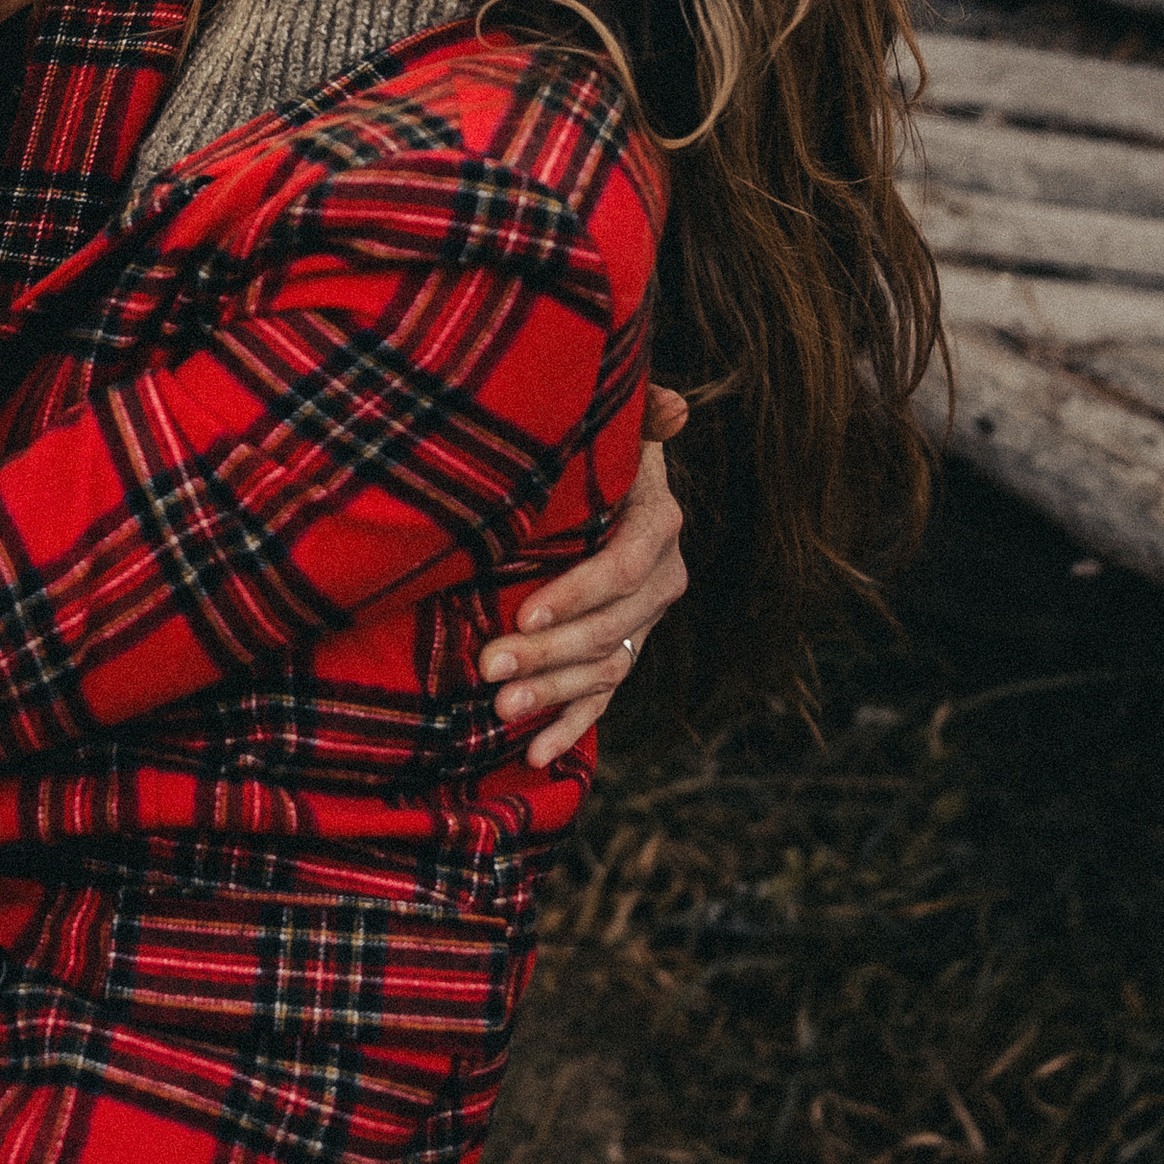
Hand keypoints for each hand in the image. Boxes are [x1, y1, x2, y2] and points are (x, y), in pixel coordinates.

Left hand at [478, 407, 688, 769]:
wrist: (588, 479)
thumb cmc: (586, 444)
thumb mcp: (608, 421)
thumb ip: (640, 414)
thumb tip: (675, 408)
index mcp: (657, 521)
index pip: (623, 567)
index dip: (577, 593)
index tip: (523, 612)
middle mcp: (661, 577)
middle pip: (610, 626)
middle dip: (549, 653)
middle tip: (489, 666)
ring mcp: (642, 621)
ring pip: (605, 667)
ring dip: (554, 694)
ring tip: (501, 709)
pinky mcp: (621, 650)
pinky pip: (602, 698)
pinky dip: (570, 727)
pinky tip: (535, 754)